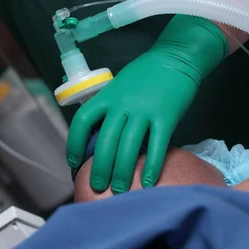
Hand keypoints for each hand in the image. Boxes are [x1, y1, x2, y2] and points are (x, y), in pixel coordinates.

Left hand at [67, 15, 228, 192]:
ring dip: (122, 172)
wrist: (175, 58)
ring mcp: (144, 111)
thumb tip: (98, 137)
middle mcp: (122, 105)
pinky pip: (157, 146)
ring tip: (119, 191)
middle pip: (105, 141)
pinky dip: (152, 166)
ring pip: (128, 147)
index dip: (74, 143)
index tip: (73, 161)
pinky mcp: (166, 117)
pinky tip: (147, 182)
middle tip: (97, 187)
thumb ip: (108, 108)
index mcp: (106, 97)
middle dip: (99, 167)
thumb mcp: (117, 87)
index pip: (82, 121)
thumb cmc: (143, 75)